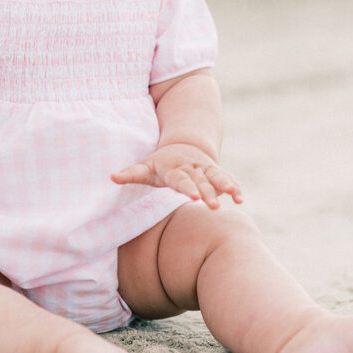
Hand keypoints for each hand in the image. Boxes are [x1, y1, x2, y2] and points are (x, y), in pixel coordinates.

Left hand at [111, 143, 242, 208]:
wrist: (184, 145)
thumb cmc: (161, 163)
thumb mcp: (146, 167)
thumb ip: (131, 173)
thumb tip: (111, 177)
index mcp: (175, 169)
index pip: (181, 180)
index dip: (187, 188)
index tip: (192, 197)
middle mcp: (192, 168)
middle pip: (201, 181)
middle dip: (208, 193)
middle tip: (213, 206)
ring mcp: (206, 170)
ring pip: (218, 177)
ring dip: (227, 187)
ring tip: (237, 198)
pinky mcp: (216, 173)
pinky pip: (227, 179)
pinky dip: (235, 187)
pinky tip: (241, 198)